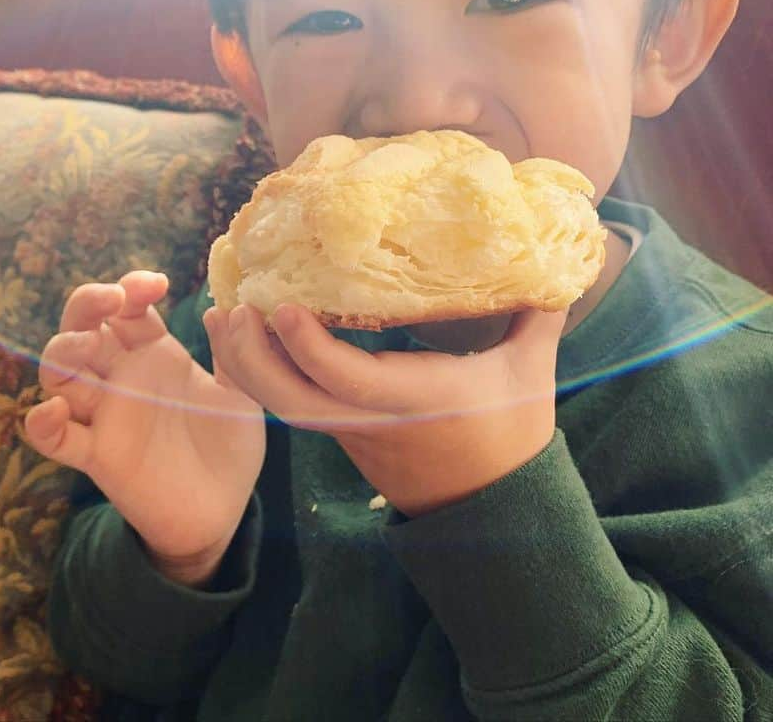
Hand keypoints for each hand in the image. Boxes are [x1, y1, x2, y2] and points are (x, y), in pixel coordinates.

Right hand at [24, 272, 264, 585]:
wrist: (224, 510)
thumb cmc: (228, 446)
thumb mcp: (243, 391)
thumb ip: (233, 352)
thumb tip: (223, 309)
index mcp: (155, 354)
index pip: (128, 307)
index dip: (132, 287)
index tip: (157, 285)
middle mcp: (123, 377)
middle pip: (83, 326)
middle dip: (88, 303)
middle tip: (114, 299)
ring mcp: (106, 414)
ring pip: (59, 373)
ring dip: (62, 351)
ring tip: (87, 344)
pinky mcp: (98, 455)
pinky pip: (56, 438)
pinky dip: (42, 424)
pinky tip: (52, 411)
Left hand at [206, 302, 566, 516]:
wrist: (492, 511)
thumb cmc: (510, 436)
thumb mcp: (529, 374)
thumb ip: (535, 316)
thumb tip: (552, 264)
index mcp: (411, 400)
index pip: (346, 380)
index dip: (308, 346)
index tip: (281, 306)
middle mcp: (368, 418)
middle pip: (289, 400)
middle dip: (251, 357)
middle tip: (230, 306)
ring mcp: (349, 430)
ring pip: (280, 406)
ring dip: (245, 364)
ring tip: (223, 316)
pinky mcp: (342, 432)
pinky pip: (290, 405)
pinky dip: (261, 374)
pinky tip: (246, 338)